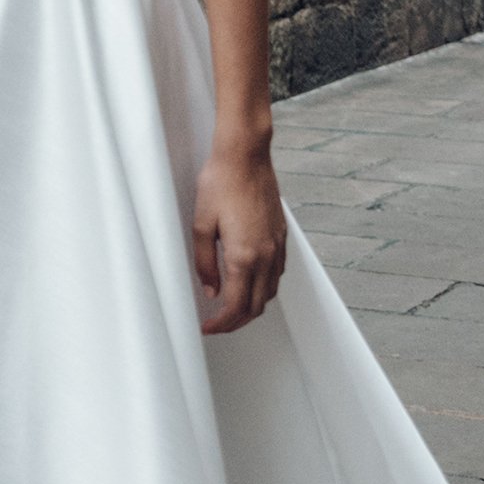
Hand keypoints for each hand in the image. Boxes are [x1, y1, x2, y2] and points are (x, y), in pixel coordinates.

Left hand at [193, 142, 286, 333]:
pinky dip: (264, 288)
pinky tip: (249, 283)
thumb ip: (204, 263)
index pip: (236, 306)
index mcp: (244, 256)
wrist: (246, 155)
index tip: (207, 328)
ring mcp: (277, 246)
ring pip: (269, 292)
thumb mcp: (201, 224)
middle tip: (216, 324)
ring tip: (231, 308)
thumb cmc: (220, 183)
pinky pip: (277, 274)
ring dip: (252, 307)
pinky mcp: (281, 236)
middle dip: (237, 322)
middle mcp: (266, 255)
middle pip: (256, 306)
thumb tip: (212, 291)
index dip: (221, 324)